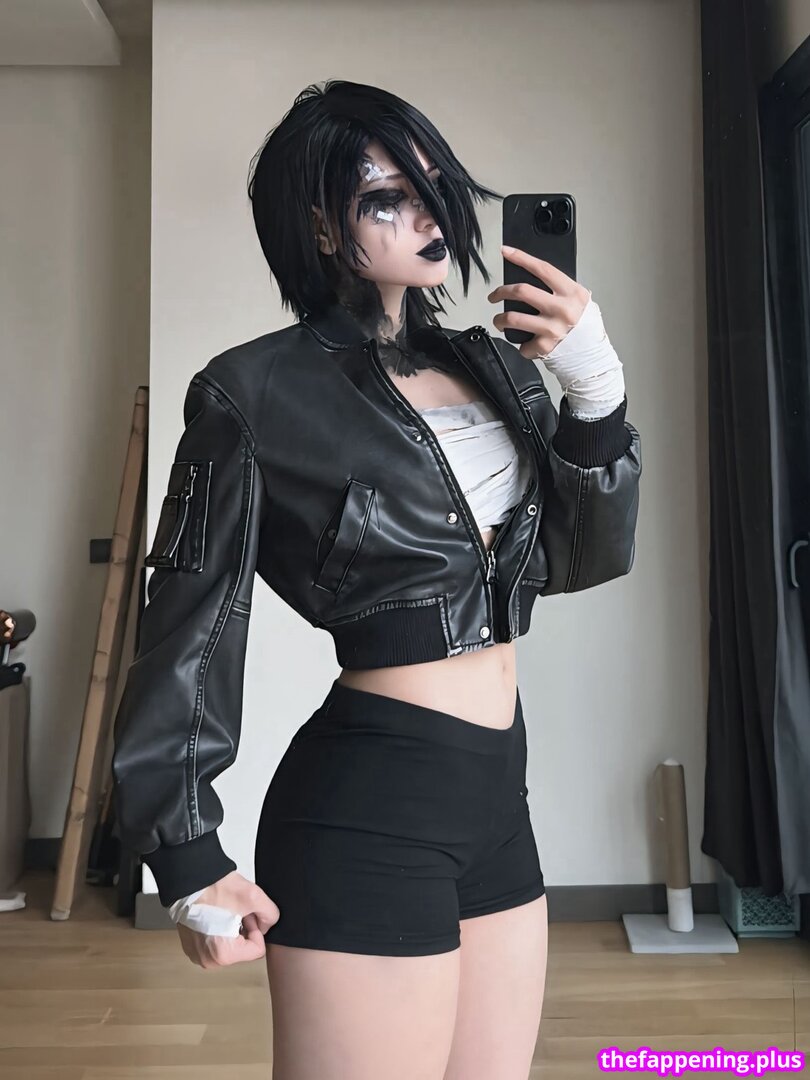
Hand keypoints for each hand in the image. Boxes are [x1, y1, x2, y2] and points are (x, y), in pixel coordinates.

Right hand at [175, 870, 279, 969]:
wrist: (189, 879)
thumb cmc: (213, 887)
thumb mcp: (253, 896)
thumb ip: (270, 915)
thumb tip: (267, 926)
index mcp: (223, 954)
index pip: (258, 950)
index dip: (256, 928)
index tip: (247, 914)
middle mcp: (208, 960)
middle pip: (243, 950)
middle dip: (244, 930)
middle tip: (236, 910)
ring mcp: (198, 955)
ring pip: (230, 946)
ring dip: (232, 930)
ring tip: (225, 911)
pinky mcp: (192, 947)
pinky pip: (216, 944)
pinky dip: (219, 931)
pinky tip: (216, 915)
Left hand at [487, 245, 590, 360]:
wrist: (589, 351)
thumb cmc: (580, 323)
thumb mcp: (575, 299)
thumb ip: (557, 288)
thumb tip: (528, 275)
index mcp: (572, 293)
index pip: (543, 269)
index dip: (521, 258)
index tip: (506, 252)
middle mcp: (562, 309)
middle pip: (522, 292)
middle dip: (501, 291)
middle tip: (495, 295)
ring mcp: (553, 329)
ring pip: (513, 318)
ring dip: (500, 319)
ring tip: (499, 320)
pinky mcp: (545, 346)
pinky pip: (522, 344)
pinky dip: (520, 344)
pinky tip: (524, 342)